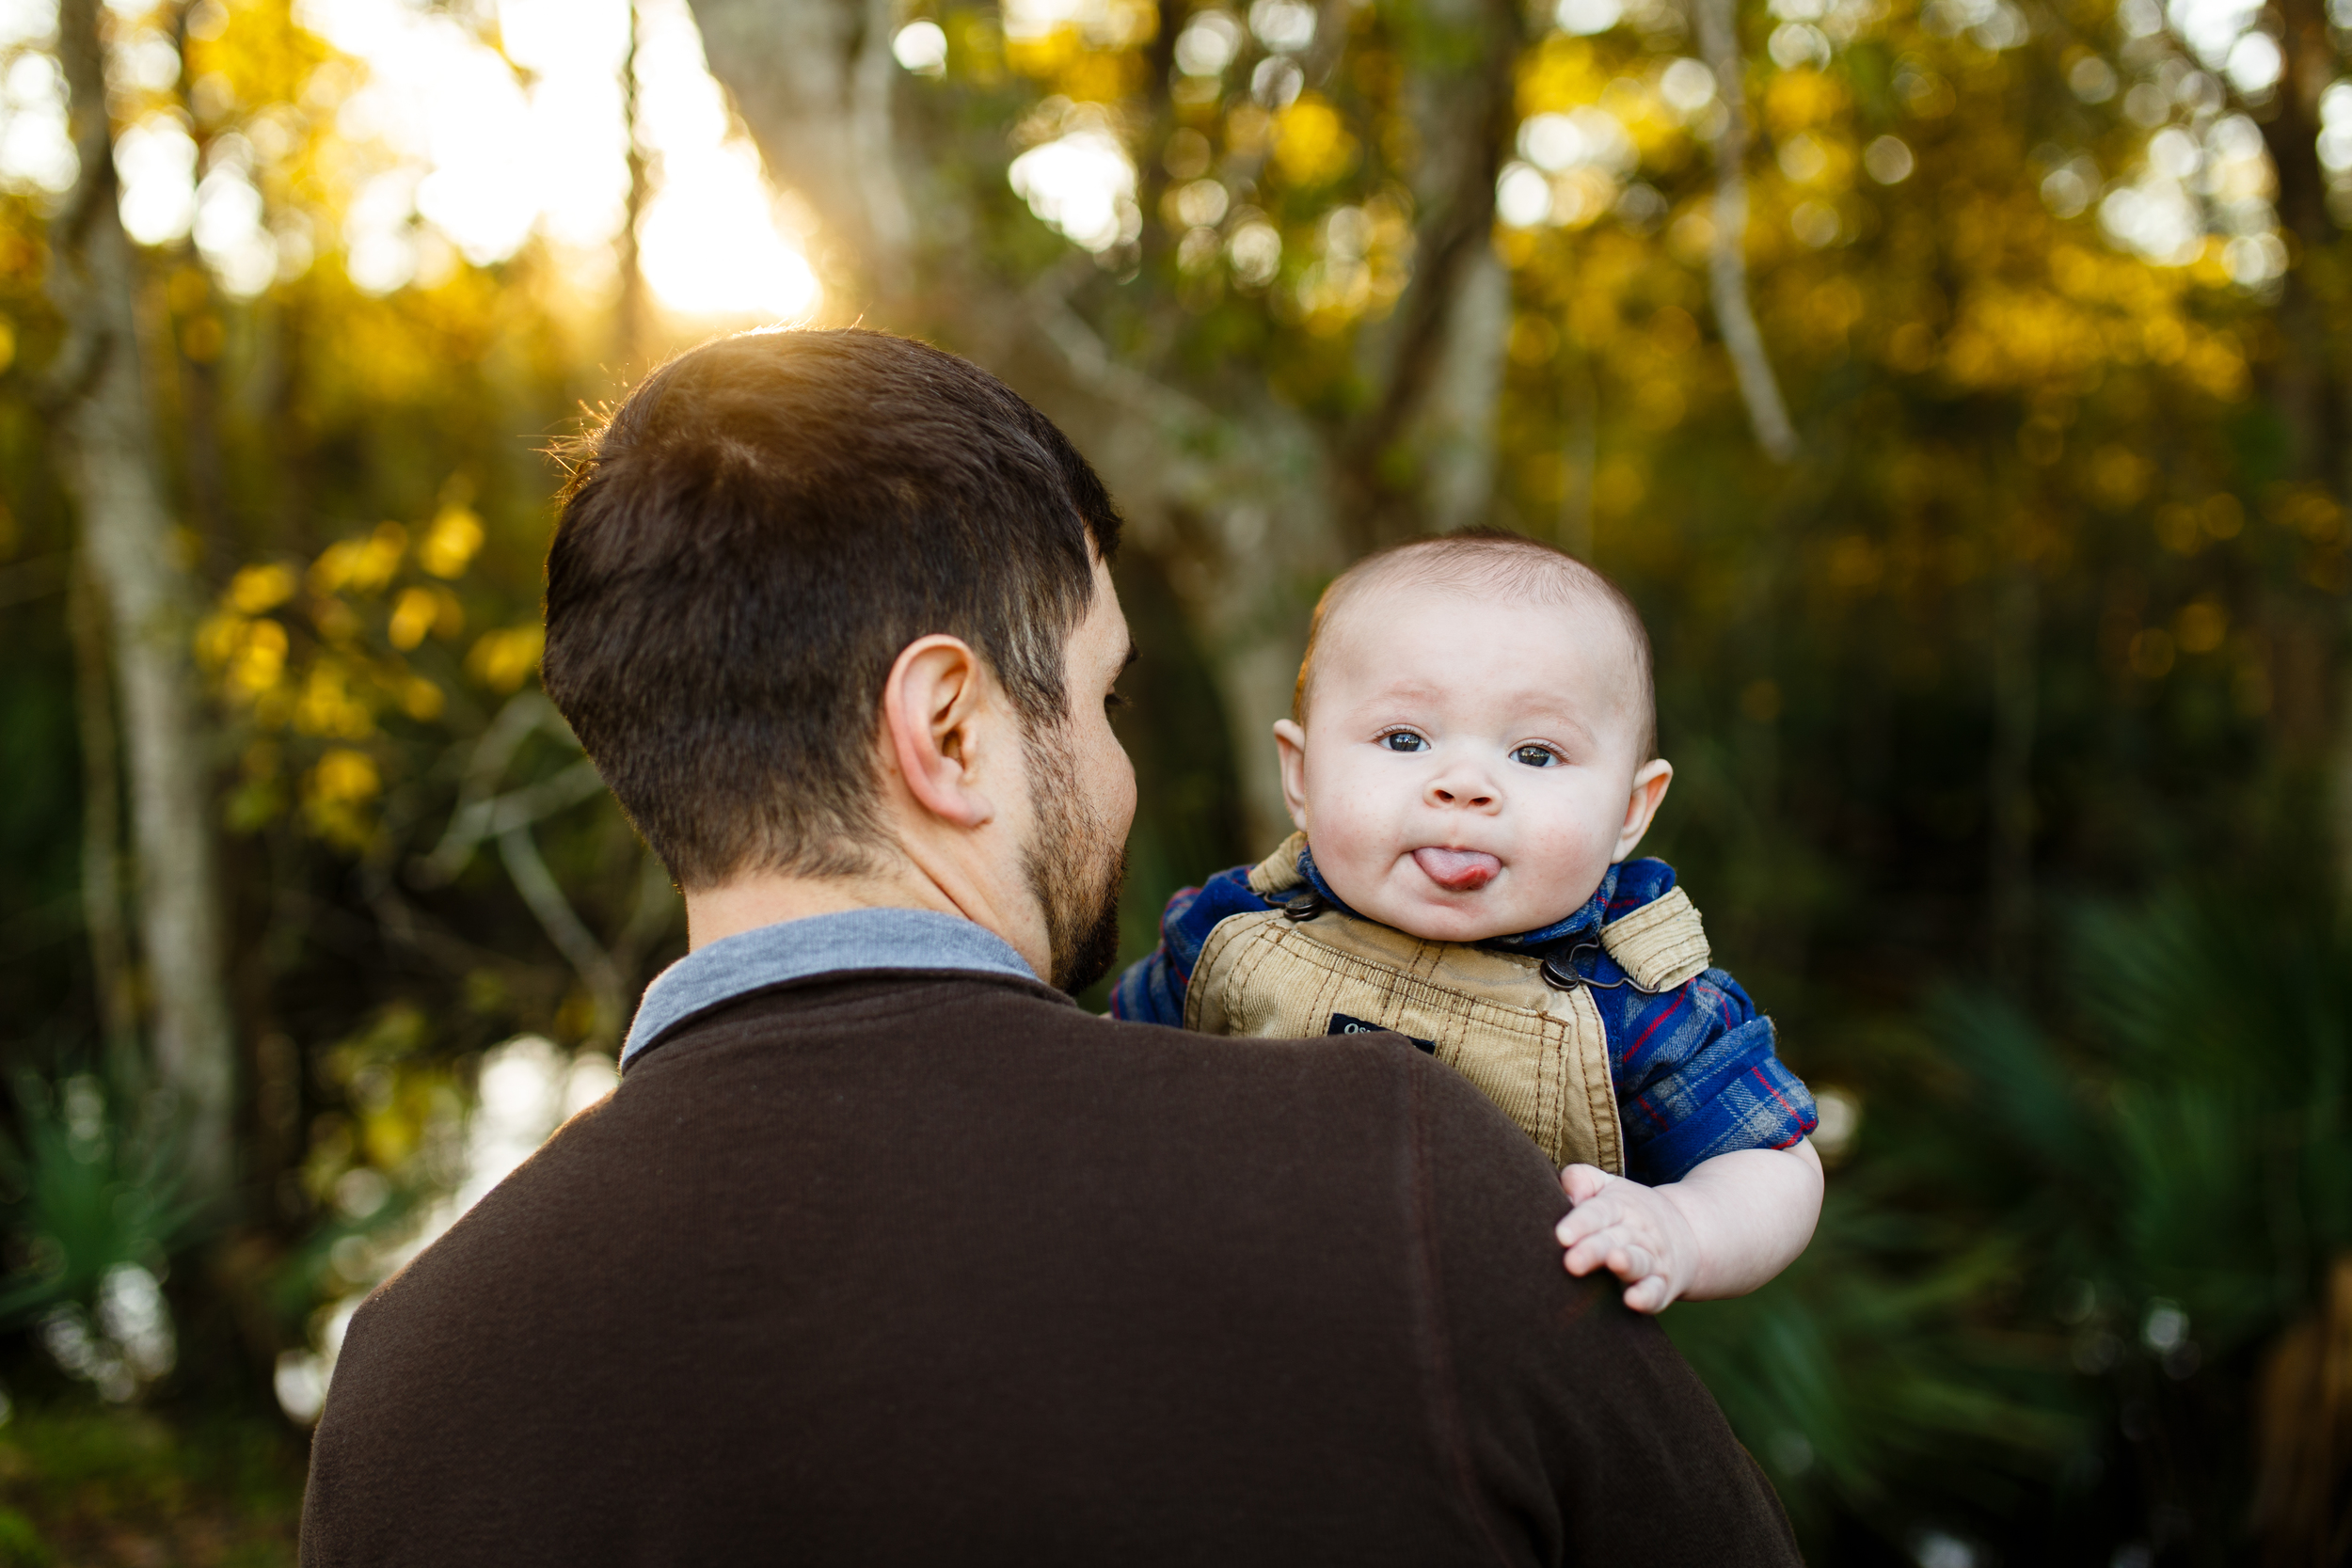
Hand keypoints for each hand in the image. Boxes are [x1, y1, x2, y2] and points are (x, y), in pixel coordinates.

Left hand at [1555, 1164, 1699, 1313]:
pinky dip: (1647, 1297)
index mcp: (1619, 1207)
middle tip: (1571, 1262)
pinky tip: (1633, 1300)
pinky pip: (1655, 1291)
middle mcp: (1636, 1232)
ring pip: (1638, 1262)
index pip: (1598, 1211)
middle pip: (1613, 1239)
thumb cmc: (1630, 1212)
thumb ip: (1581, 1180)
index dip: (1580, 1223)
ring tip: (1613, 1263)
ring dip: (1626, 1264)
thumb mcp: (1608, 1187)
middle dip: (1593, 1250)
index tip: (1561, 1235)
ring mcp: (1651, 1259)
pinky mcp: (1663, 1286)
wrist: (1691, 1233)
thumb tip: (1566, 1195)